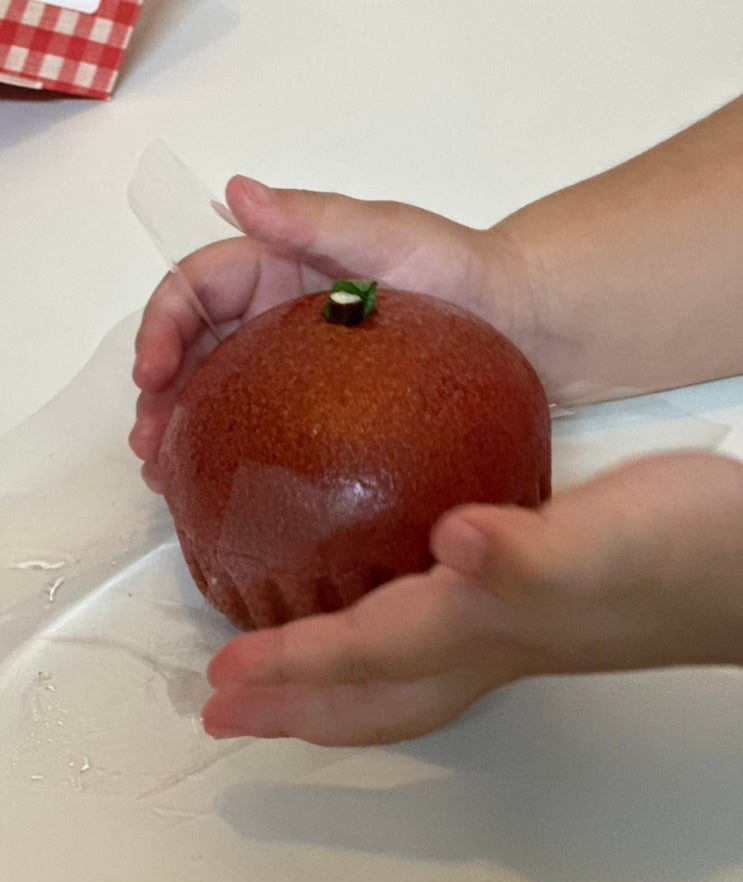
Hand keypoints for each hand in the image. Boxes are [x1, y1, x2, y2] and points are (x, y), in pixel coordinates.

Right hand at [129, 177, 529, 490]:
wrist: (522, 324)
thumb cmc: (458, 271)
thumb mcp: (386, 234)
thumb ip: (314, 217)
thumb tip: (236, 192)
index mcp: (280, 267)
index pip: (198, 286)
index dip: (162, 324)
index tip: (150, 374)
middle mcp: (279, 315)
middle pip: (196, 347)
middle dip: (161, 391)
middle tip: (147, 444)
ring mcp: (300, 366)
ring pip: (222, 392)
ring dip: (185, 426)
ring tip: (163, 471)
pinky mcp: (325, 408)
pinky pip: (267, 427)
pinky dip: (235, 451)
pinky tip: (217, 484)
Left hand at [202, 452, 742, 745]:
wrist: (738, 559)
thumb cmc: (682, 554)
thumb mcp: (603, 546)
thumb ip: (525, 556)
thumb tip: (453, 544)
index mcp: (481, 627)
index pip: (361, 655)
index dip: (288, 665)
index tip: (220, 674)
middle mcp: (480, 640)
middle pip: (367, 698)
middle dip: (290, 710)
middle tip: (223, 714)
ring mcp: (500, 626)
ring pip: (390, 677)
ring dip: (324, 687)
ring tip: (272, 683)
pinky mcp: (517, 593)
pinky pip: (418, 633)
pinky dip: (370, 640)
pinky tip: (368, 603)